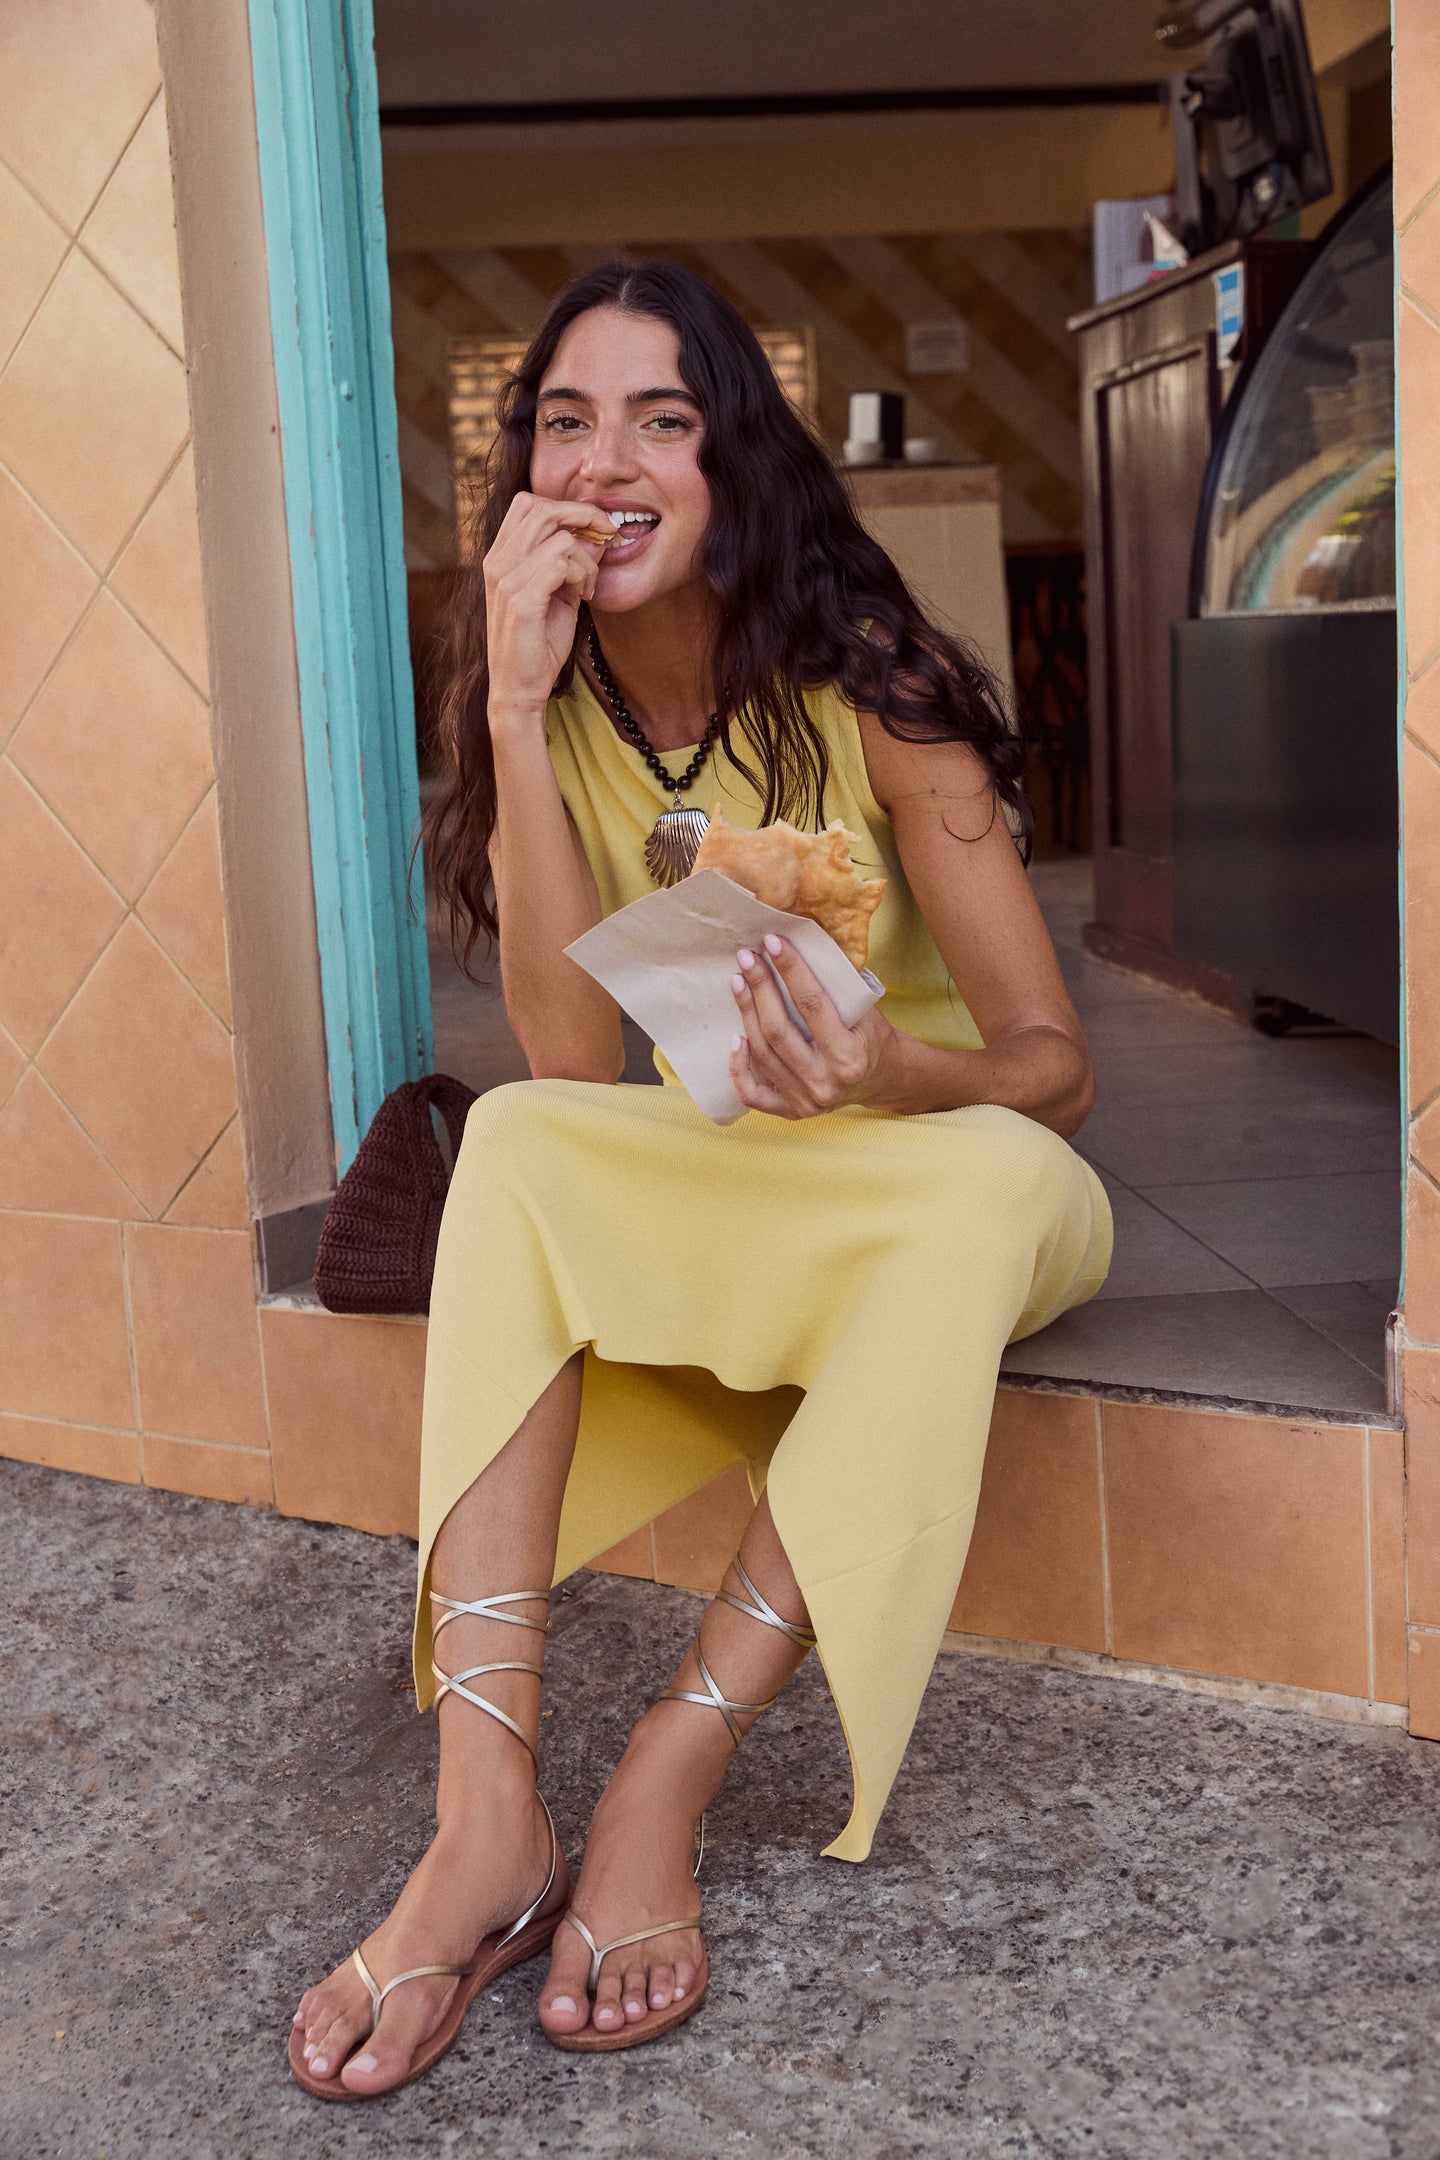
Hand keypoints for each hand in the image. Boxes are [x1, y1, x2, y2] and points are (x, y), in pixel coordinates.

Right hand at [483, 492, 611, 724]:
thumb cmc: (538, 643)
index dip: (566, 507)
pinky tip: (585, 596)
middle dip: (583, 516)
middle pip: (542, 508)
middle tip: (606, 537)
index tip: (594, 528)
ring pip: (559, 535)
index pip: (528, 504)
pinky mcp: (521, 599)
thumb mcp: (559, 593)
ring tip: (589, 585)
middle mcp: (496, 562)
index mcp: (499, 557)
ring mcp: (505, 579)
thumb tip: (598, 534)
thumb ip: (573, 562)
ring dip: (586, 557)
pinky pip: (563, 562)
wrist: (519, 688)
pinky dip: (584, 575)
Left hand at [728, 935, 899, 1118]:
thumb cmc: (870, 1037)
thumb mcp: (866, 1009)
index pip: (812, 1005)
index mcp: (849, 1056)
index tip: (773, 942)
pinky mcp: (791, 1112)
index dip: (790, 970)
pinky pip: (753, 1094)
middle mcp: (826, 1082)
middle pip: (779, 1030)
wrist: (881, 1078)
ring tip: (738, 982)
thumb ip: (837, 985)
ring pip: (763, 1054)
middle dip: (760, 988)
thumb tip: (800, 942)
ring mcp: (806, 1101)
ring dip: (747, 1014)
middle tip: (747, 957)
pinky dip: (739, 1068)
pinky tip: (735, 1039)